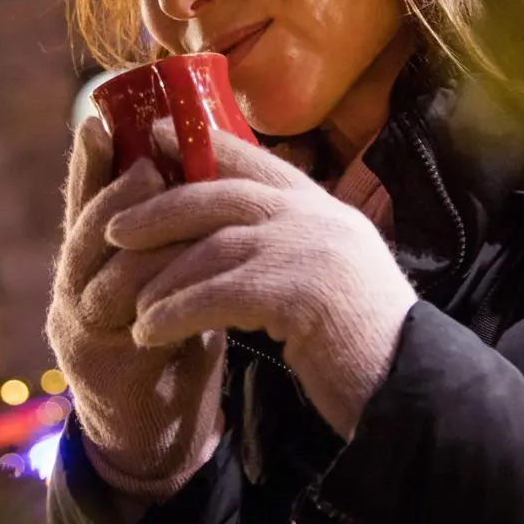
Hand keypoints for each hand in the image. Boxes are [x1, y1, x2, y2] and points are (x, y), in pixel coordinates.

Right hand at [45, 118, 225, 497]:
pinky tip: (181, 278)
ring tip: (169, 214)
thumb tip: (199, 158)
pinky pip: (125, 322)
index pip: (82, 202)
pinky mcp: (98, 367)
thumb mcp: (165, 278)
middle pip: (84, 233)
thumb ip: (167, 232)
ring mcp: (77, 331)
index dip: (87, 162)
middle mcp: (69, 291)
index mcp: (86, 264)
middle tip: (149, 162)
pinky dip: (155, 296)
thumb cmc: (168, 340)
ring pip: (102, 276)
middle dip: (115, 194)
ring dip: (140, 242)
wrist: (155, 430)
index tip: (98, 117)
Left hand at [106, 121, 418, 439]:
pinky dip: (176, 312)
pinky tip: (149, 332)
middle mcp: (318, 217)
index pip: (254, 160)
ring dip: (162, 278)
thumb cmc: (366, 342)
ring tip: (130, 304)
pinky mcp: (299, 293)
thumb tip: (234, 235)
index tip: (155, 136)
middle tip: (113, 228)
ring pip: (213, 247)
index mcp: (325, 208)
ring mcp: (310, 250)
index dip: (201, 145)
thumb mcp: (331, 275)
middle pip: (221, 195)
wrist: (410, 386)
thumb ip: (292, 245)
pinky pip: (216, 294)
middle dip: (160, 210)